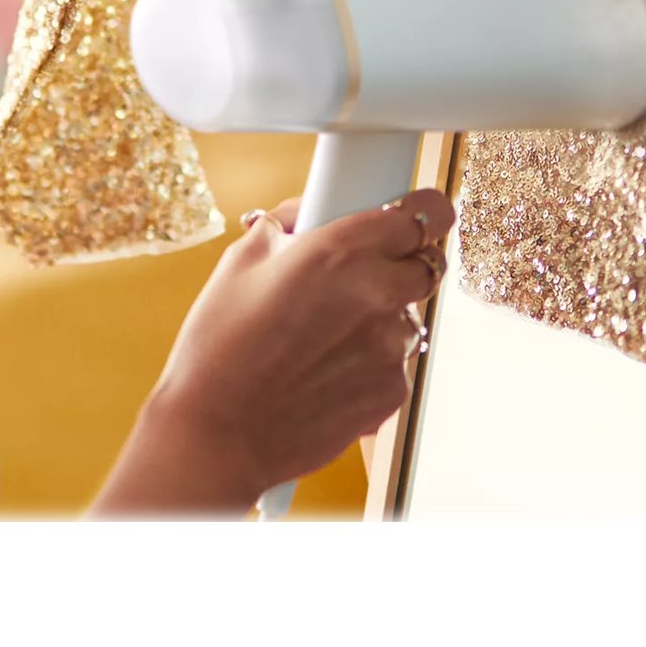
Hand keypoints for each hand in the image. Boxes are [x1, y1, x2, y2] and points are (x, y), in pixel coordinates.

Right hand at [109, 188, 456, 512]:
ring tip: (326, 337)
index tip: (414, 216)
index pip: (426, 214)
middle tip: (363, 275)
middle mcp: (377, 293)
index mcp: (342, 250)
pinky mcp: (392, 391)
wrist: (216, 433)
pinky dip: (371, 361)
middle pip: (429, 263)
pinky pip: (396, 362)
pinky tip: (325, 371)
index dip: (421, 213)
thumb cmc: (219, 348)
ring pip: (409, 316)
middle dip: (404, 263)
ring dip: (382, 317)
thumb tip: (307, 213)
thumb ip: (286, 225)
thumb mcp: (239, 263)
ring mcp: (390, 347)